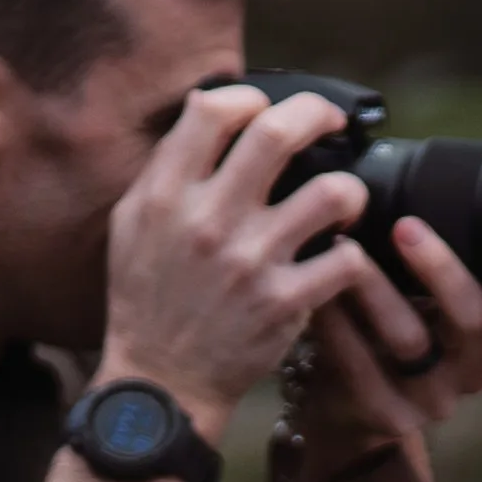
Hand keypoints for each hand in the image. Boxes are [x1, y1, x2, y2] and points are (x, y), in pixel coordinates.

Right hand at [98, 83, 380, 438]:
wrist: (160, 383)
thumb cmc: (146, 300)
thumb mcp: (131, 226)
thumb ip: (166, 169)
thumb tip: (209, 110)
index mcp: (166, 196)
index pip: (214, 109)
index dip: (250, 98)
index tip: (264, 111)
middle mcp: (208, 221)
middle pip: (279, 132)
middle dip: (318, 115)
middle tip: (331, 124)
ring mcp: (250, 263)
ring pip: (331, 192)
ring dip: (348, 190)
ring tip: (343, 201)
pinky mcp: (284, 304)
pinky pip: (345, 259)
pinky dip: (350, 255)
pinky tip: (337, 257)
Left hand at [311, 225, 481, 453]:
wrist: (352, 392)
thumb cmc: (414, 315)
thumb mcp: (463, 291)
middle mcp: (472, 374)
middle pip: (471, 327)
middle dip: (441, 272)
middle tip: (406, 226)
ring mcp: (428, 402)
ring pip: (408, 342)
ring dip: (376, 290)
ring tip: (346, 246)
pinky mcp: (383, 415)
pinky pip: (359, 368)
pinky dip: (339, 326)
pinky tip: (321, 292)